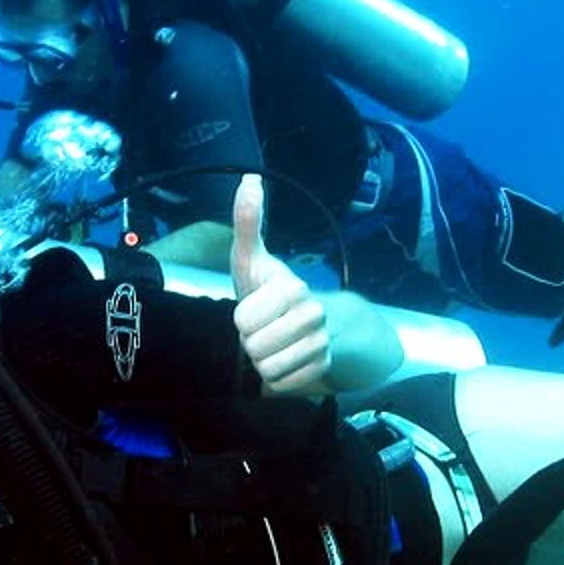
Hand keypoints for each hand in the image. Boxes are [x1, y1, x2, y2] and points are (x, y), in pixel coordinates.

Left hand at [230, 174, 329, 393]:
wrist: (303, 322)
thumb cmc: (267, 289)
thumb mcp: (252, 258)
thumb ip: (247, 221)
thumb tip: (248, 178)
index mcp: (294, 288)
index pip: (243, 320)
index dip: (239, 319)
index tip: (251, 309)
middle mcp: (314, 315)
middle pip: (253, 348)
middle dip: (249, 342)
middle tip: (260, 330)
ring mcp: (322, 343)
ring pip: (266, 370)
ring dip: (260, 362)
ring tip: (269, 345)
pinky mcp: (324, 368)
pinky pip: (281, 386)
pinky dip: (275, 380)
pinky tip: (282, 361)